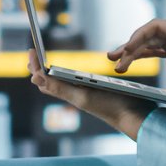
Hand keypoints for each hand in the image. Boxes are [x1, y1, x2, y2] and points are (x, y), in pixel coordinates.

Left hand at [28, 51, 152, 139]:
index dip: (35, 66)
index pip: (44, 80)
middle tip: (33, 54)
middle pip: (50, 82)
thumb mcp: (82, 96)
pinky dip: (68, 77)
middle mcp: (74, 94)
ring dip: (51, 74)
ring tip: (45, 66)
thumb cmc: (110, 106)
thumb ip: (60, 87)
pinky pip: (76, 84)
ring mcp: (85, 93)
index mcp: (68, 94)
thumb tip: (35, 77)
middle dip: (39, 69)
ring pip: (61, 84)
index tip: (31, 50)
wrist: (133, 116)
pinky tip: (73, 75)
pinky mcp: (96, 92)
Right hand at [107, 19, 165, 105]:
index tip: (128, 50)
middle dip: (130, 46)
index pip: (156, 27)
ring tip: (115, 63)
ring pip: (149, 44)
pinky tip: (131, 62)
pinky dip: (143, 56)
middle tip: (113, 61)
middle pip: (148, 36)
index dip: (139, 36)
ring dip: (132, 52)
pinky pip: (156, 52)